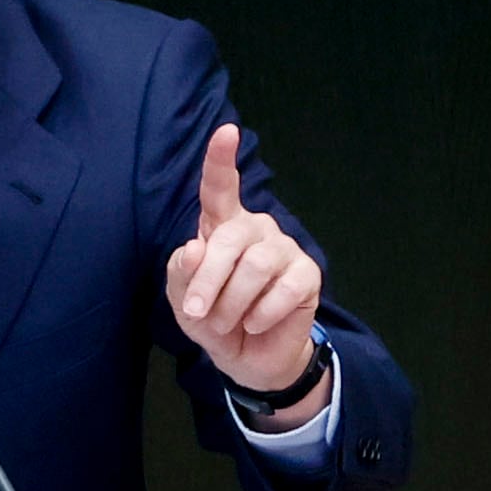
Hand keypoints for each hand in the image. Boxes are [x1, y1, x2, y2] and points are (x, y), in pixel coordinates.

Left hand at [165, 124, 324, 421]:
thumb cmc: (213, 319)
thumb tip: (196, 246)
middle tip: (197, 312)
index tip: (225, 131)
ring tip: (230, 322)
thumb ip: (182, 273)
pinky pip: (282, 290)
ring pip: (255, 266)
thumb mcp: (183, 301)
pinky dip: (260, 316)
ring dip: (232, 304)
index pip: (220, 188)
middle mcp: (255, 229)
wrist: (247, 359)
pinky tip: (256, 323)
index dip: (220, 159)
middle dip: (208, 281)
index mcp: (222, 226)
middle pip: (229, 240)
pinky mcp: (307, 275)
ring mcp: (284, 249)